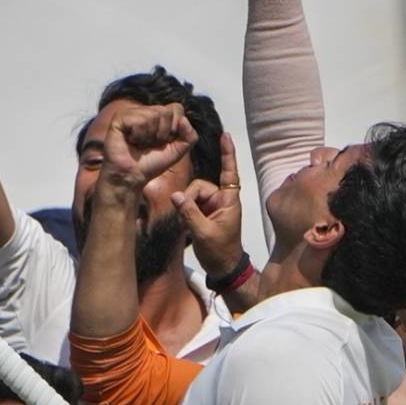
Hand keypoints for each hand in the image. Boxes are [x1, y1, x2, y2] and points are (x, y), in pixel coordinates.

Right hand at [100, 104, 197, 190]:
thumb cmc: (151, 164)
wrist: (131, 177)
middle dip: (162, 133)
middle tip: (149, 144)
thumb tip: (184, 120)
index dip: (175, 128)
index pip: (177, 108)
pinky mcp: (120, 118)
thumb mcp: (178, 150)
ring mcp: (131, 112)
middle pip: (166, 111)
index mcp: (158, 115)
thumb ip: (190, 136)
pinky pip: (140, 120)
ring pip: (153, 115)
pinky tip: (130, 141)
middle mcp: (145, 110)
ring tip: (139, 143)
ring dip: (149, 136)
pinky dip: (139, 135)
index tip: (164, 142)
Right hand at [172, 132, 242, 275]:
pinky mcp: (205, 213)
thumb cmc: (220, 251)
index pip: (229, 172)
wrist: (223, 268)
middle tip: (187, 217)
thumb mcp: (203, 232)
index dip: (227, 154)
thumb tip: (176, 195)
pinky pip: (191, 204)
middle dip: (190, 198)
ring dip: (187, 206)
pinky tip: (186, 224)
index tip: (226, 136)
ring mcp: (213, 206)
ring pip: (193, 195)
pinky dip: (186, 211)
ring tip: (188, 225)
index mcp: (229, 200)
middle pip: (201, 186)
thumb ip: (189, 212)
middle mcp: (222, 199)